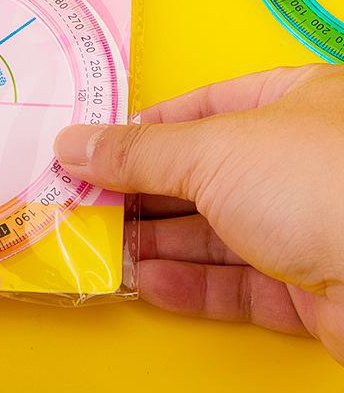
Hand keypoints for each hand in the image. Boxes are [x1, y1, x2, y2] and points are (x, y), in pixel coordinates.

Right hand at [54, 64, 343, 361]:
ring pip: (216, 231)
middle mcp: (302, 163)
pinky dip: (190, 283)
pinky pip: (238, 282)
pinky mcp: (310, 288)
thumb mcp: (212, 151)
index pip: (205, 105)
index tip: (100, 144)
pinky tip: (149, 280)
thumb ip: (137, 152)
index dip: (148, 124)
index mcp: (295, 104)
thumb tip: (73, 145)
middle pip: (204, 173)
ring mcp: (308, 226)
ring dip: (158, 241)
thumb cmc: (322, 183)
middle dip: (144, 190)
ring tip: (106, 245)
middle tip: (89, 200)